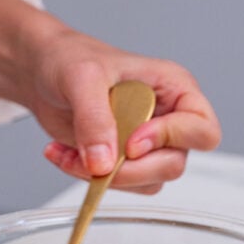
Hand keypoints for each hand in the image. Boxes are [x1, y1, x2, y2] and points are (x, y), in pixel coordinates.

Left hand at [0, 0, 220, 193]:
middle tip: (96, 160)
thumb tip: (104, 162)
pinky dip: (87, 178)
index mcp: (175, 89)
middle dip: (130, 169)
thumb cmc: (70, 58)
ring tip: (70, 153)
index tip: (131, 142)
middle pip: (173, 164)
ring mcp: (147, 144)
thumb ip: (95, 119)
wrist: (42, 71)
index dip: (170, 140)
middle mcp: (168, 119)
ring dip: (104, 177)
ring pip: (146, 181)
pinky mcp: (124, 160)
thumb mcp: (82, 79)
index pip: (201, 130)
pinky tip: (64, 155)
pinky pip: (118, 184)